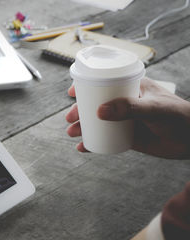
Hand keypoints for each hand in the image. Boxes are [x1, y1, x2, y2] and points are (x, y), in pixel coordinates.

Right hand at [66, 77, 189, 158]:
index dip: (86, 85)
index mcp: (131, 87)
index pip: (105, 82)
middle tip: (70, 119)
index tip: (72, 92)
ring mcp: (125, 120)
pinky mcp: (127, 136)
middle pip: (96, 103)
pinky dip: (92, 143)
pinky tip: (83, 148)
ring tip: (72, 133)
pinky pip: (105, 138)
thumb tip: (99, 112)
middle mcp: (125, 102)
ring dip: (82, 127)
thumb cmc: (178, 117)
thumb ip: (129, 108)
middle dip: (79, 110)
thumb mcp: (153, 108)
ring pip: (98, 121)